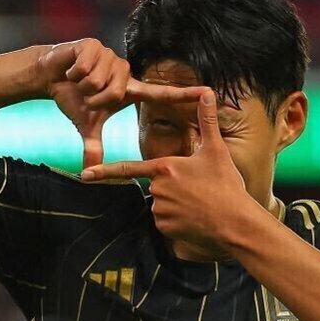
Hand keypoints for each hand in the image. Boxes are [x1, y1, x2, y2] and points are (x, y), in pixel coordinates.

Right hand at [36, 39, 204, 169]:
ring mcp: (111, 56)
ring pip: (100, 80)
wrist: (50, 76)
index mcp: (130, 89)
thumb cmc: (73, 98)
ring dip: (83, 86)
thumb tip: (90, 170)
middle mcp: (125, 72)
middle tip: (86, 95)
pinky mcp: (94, 45)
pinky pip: (86, 68)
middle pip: (116, 92)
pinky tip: (72, 69)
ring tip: (78, 81)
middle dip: (95, 99)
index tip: (209, 92)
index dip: (185, 94)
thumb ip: (93, 146)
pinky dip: (74, 73)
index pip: (162, 93)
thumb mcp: (86, 124)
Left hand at [81, 89, 251, 253]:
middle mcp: (157, 189)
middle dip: (173, 187)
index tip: (84, 174)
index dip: (104, 171)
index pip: (128, 168)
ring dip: (176, 204)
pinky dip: (178, 221)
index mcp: (164, 167)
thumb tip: (208, 92)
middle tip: (199, 190)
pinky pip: (166, 222)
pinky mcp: (165, 228)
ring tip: (200, 204)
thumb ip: (207, 121)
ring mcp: (160, 210)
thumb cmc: (225, 185)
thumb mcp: (216, 150)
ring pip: (161, 204)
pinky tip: (195, 218)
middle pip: (156, 186)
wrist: (235, 221)